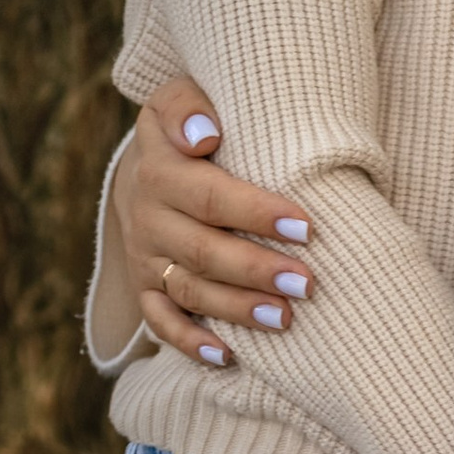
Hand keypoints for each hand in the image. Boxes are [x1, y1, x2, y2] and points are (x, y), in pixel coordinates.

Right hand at [119, 81, 315, 364]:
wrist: (147, 161)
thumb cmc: (192, 124)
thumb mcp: (180, 96)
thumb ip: (188, 107)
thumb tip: (204, 135)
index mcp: (160, 170)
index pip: (210, 196)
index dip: (256, 213)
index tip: (306, 226)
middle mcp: (148, 218)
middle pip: (202, 250)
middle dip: (256, 270)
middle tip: (307, 283)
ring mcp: (146, 258)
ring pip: (189, 290)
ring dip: (238, 308)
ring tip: (287, 318)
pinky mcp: (146, 287)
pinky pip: (163, 322)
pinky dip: (192, 342)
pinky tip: (230, 357)